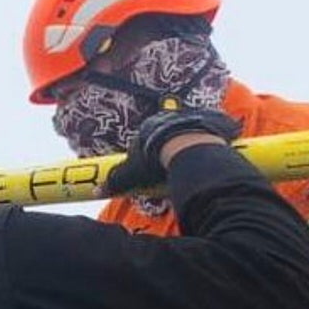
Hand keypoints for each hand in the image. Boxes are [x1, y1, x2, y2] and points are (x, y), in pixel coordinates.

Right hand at [105, 107, 242, 195]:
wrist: (188, 148)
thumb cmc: (156, 160)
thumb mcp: (131, 174)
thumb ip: (116, 181)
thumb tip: (95, 191)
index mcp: (149, 127)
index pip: (145, 139)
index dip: (146, 154)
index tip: (150, 168)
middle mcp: (169, 117)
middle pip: (167, 133)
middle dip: (168, 145)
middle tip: (171, 165)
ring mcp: (192, 117)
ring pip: (190, 129)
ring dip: (190, 141)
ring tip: (194, 160)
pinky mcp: (213, 120)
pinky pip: (213, 127)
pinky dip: (213, 137)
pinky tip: (213, 152)